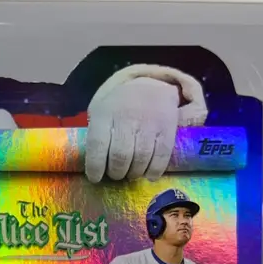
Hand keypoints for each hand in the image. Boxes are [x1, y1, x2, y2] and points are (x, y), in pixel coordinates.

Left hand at [85, 65, 206, 182]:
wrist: (150, 85)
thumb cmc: (119, 106)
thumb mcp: (101, 113)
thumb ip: (96, 135)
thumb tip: (94, 167)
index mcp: (105, 114)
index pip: (97, 144)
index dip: (95, 166)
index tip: (95, 178)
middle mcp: (127, 117)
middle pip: (120, 155)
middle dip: (116, 172)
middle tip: (116, 175)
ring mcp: (149, 122)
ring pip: (141, 157)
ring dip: (134, 173)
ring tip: (131, 174)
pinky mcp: (168, 127)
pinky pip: (162, 155)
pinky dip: (154, 170)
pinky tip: (149, 175)